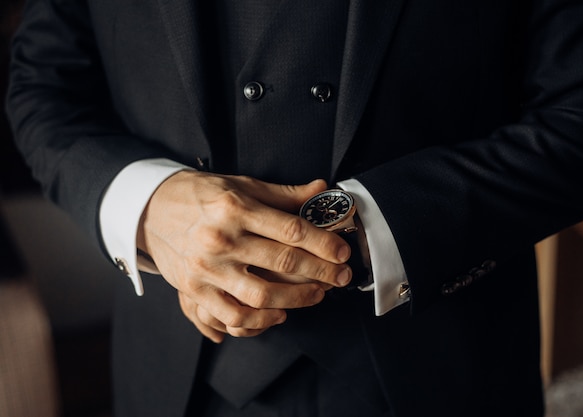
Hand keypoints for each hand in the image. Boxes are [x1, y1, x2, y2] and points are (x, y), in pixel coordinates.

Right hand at [137, 171, 351, 342]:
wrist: (149, 209)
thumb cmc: (198, 195)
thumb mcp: (240, 185)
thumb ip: (282, 193)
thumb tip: (320, 189)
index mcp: (235, 208)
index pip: (292, 230)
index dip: (323, 244)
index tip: (342, 253)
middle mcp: (221, 239)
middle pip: (284, 264)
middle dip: (322, 273)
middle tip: (341, 276)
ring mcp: (206, 269)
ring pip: (262, 296)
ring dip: (297, 300)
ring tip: (317, 295)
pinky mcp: (194, 290)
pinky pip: (233, 316)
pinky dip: (260, 322)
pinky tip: (278, 315)